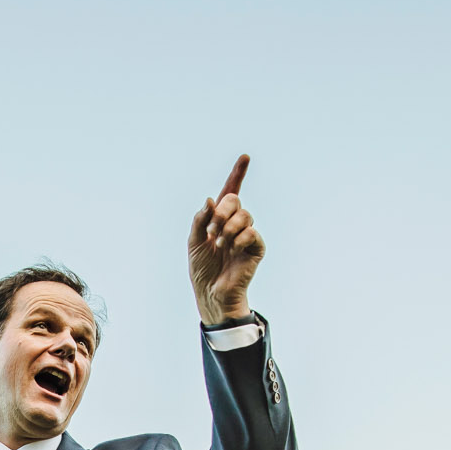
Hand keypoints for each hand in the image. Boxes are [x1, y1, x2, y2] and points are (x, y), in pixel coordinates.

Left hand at [187, 154, 263, 324]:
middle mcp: (235, 223)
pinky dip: (238, 240)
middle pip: (234, 200)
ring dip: (228, 229)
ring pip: (245, 215)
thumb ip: (200, 219)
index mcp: (219, 218)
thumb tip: (210, 200)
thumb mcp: (194, 241)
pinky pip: (251, 232)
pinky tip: (232, 251)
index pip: (230, 192)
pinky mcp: (256, 247)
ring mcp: (247, 234)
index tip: (245, 157)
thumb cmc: (202, 269)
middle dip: (221, 213)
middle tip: (211, 231)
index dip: (237, 174)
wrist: (211, 292)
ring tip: (220, 245)